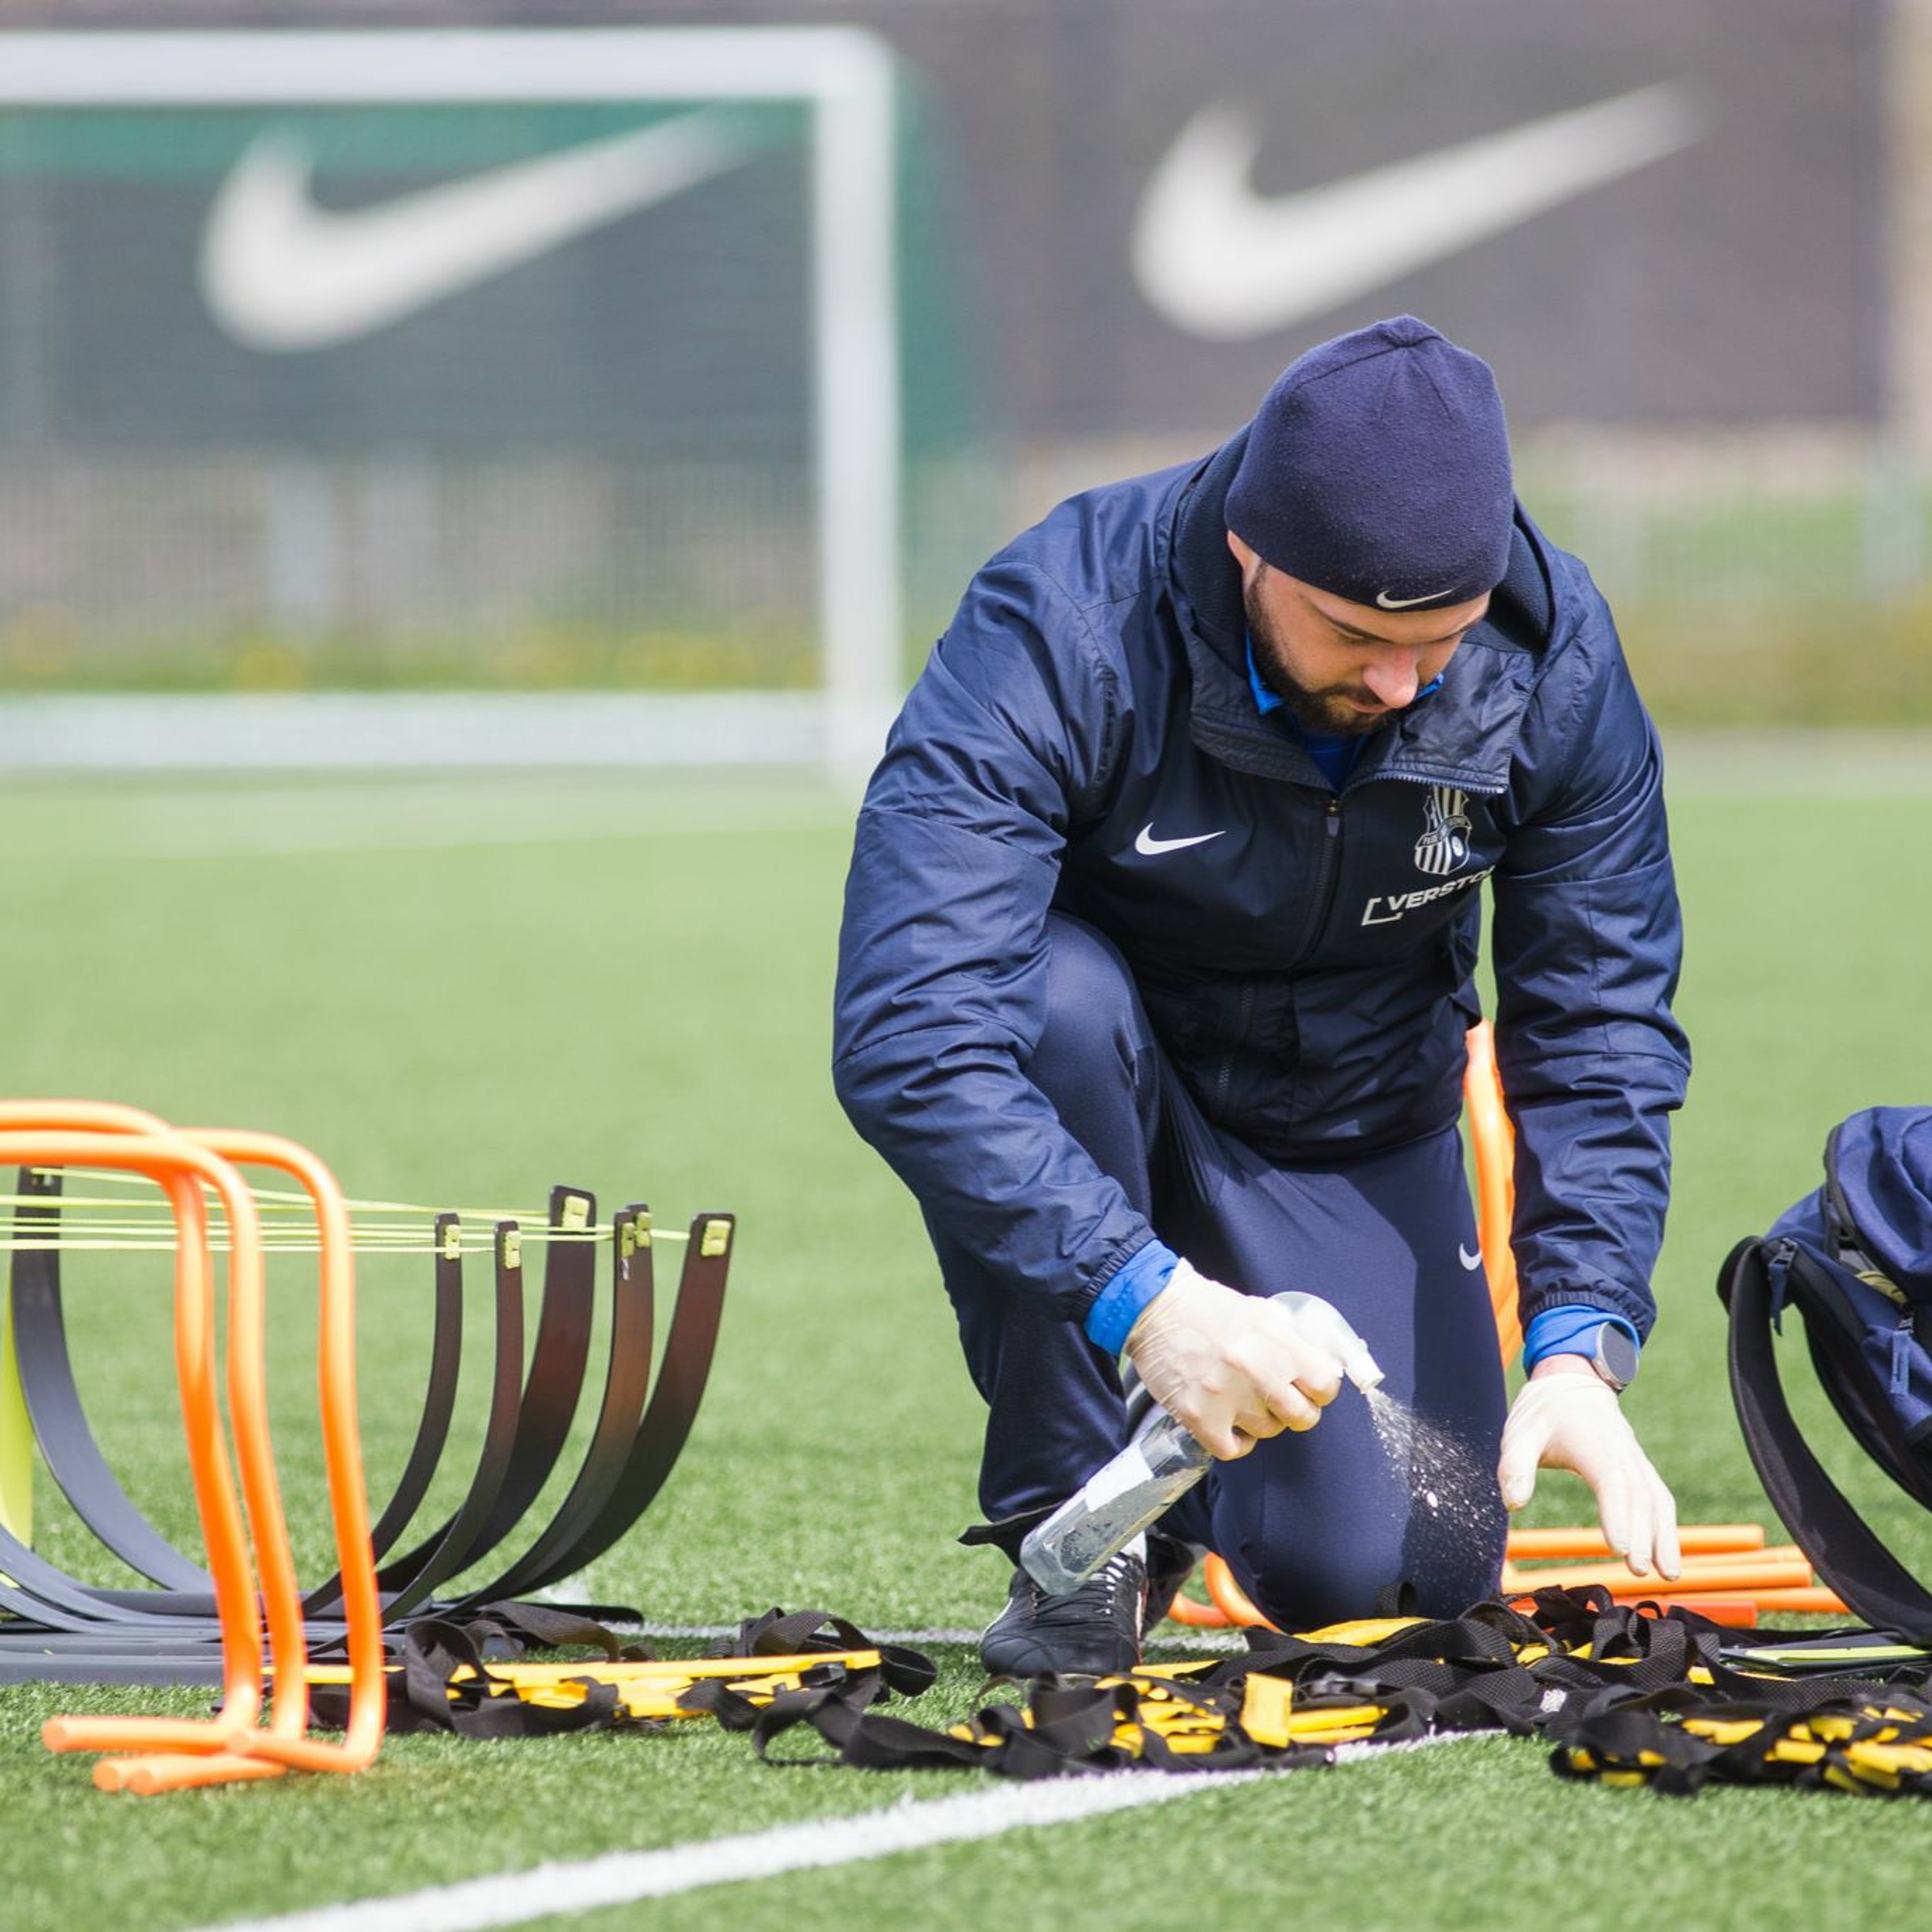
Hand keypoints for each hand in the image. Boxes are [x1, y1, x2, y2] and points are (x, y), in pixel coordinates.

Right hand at [1124, 1260, 1351, 1459]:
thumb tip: (1316, 1364)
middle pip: (1303, 1416)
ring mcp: (1227, 1398)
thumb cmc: (1205, 1307)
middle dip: (1298, 1411)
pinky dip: (1236, 1441)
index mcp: (1275, 1341)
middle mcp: (1256, 1371)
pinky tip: (1230, 1425)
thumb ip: (1287, 1340)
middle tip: (1283, 1401)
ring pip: (1268, 1431)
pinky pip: (1233, 1448)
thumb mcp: (1258, 1311)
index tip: (1310, 1389)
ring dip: (1262, 1420)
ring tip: (1245, 1403)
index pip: (1324, 1385)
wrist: (1153, 1307)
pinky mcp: (1199, 1416)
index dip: (1320, 1390)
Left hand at [1497, 1358, 1681, 1578]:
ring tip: (1667, 1574)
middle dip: (1642, 1535)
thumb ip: (1515, 1467)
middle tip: (1638, 1570)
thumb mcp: (1519, 1434)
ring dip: (1663, 1536)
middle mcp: (1622, 1451)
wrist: (1571, 1383)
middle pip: (1638, 1495)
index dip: (1617, 1515)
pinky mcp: (1639, 1468)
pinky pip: (1658, 1497)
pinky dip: (1665, 1526)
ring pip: (1656, 1498)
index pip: (1610, 1481)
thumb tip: (1513, 1504)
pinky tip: (1665, 1555)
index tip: (1617, 1548)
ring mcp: (1635, 1460)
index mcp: (1592, 1442)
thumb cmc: (1544, 1414)